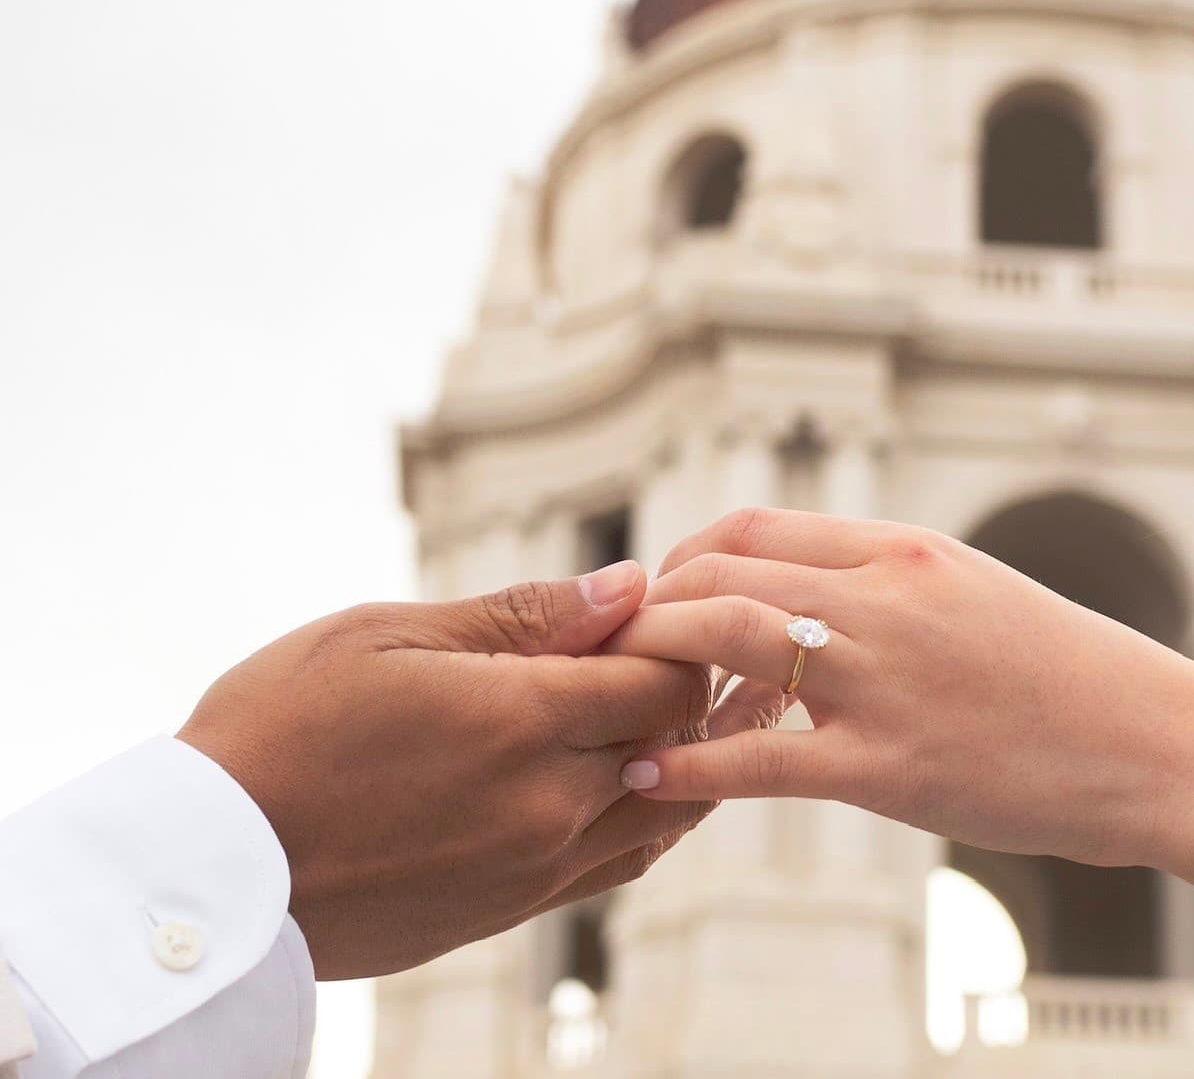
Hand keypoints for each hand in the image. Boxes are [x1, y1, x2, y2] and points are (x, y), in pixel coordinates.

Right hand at [179, 561, 782, 978]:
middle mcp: (548, 806)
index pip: (665, 677)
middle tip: (651, 644)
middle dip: (681, 685)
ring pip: (662, 811)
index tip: (648, 606)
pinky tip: (619, 776)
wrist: (207, 871)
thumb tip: (625, 585)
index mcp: (522, 723)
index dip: (674, 634)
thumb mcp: (390, 635)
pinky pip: (616, 862)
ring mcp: (533, 870)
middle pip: (677, 741)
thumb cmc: (282, 728)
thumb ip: (523, 615)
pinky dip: (639, 812)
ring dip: (675, 754)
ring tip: (647, 706)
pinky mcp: (509, 912)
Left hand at [609, 510, 1193, 870]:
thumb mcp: (976, 594)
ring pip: (725, 636)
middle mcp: (884, 596)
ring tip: (625, 698)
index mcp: (904, 550)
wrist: (1164, 744)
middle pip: (721, 570)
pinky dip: (688, 766)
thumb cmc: (1073, 674)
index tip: (662, 593)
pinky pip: (760, 761)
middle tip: (622, 648)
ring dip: (657, 661)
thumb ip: (889, 587)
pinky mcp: (891, 766)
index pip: (756, 526)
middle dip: (652, 604)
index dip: (686, 556)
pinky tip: (648, 777)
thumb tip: (811, 597)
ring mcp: (884, 678)